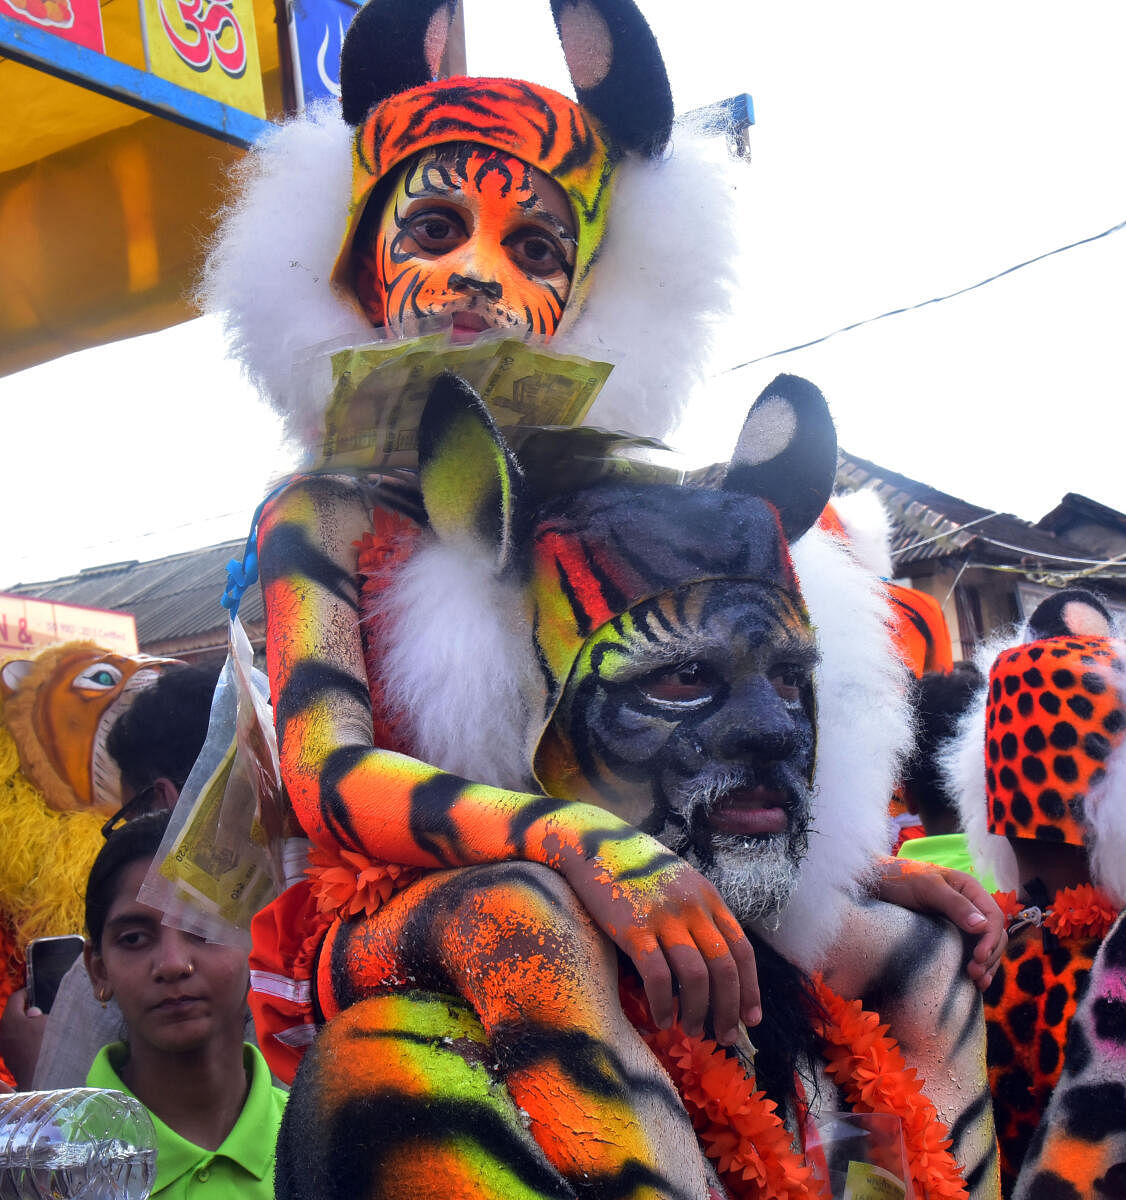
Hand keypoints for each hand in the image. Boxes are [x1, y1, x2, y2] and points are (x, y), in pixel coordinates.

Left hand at [0, 988, 46, 1088]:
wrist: (42, 1077)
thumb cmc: (45, 1044)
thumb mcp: (47, 1022)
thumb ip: (37, 1015)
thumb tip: (31, 1014)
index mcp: (9, 1020)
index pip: (15, 998)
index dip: (26, 993)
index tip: (33, 992)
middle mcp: (1, 1033)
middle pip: (11, 1015)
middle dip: (23, 1011)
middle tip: (37, 1010)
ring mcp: (3, 1048)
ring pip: (12, 1029)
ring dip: (23, 1026)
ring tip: (39, 1027)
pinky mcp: (8, 1059)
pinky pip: (14, 1042)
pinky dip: (23, 1038)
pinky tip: (36, 1041)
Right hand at [559, 836, 760, 1043]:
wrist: (594, 843)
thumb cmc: (636, 866)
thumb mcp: (679, 880)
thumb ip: (698, 912)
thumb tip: (712, 961)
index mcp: (708, 896)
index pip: (741, 949)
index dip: (750, 988)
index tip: (750, 1018)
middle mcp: (692, 907)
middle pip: (724, 968)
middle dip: (728, 1009)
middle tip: (725, 1036)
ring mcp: (663, 918)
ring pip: (696, 977)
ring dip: (698, 1012)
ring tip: (692, 1031)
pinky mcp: (633, 929)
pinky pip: (658, 977)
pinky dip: (664, 1004)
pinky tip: (661, 1019)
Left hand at [875, 858, 1004, 990]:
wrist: (876, 881)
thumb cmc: (901, 879)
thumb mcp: (927, 888)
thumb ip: (955, 904)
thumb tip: (984, 926)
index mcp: (970, 889)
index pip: (994, 917)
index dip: (991, 939)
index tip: (979, 957)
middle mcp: (970, 904)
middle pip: (994, 934)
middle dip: (990, 955)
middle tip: (974, 974)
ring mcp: (961, 919)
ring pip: (986, 945)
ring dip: (987, 964)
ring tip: (978, 982)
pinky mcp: (951, 932)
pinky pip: (971, 949)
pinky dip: (977, 964)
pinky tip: (974, 981)